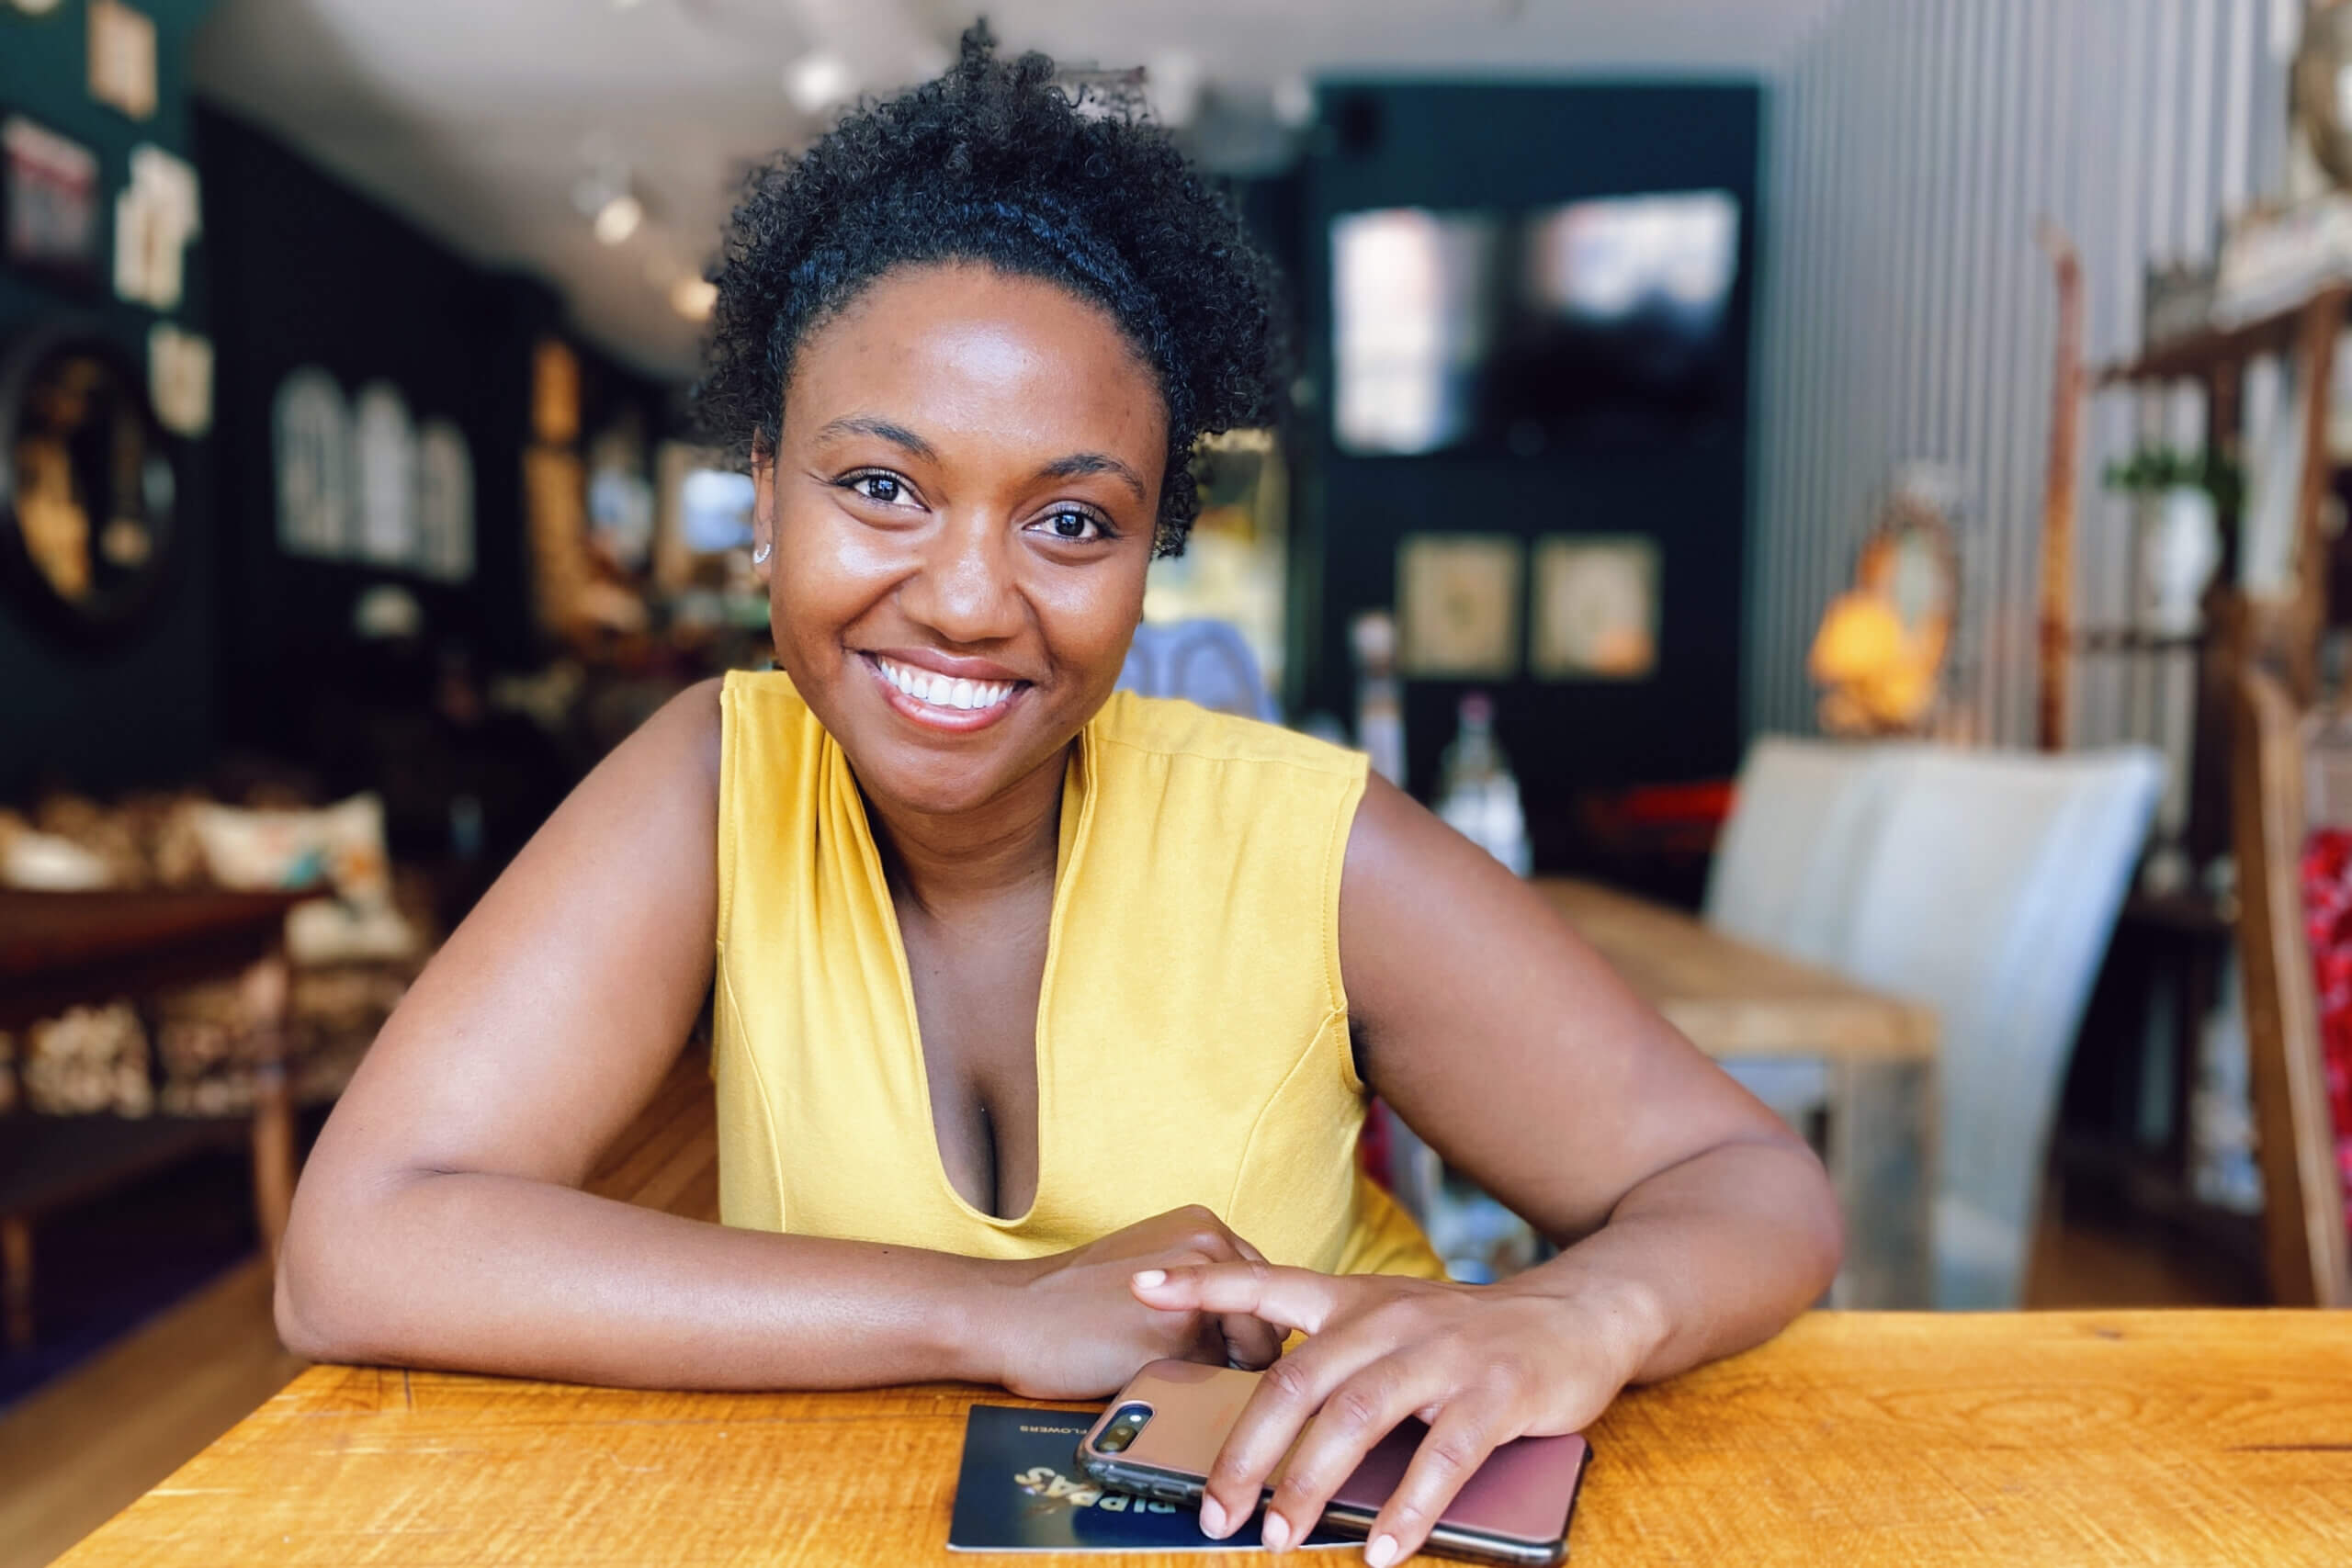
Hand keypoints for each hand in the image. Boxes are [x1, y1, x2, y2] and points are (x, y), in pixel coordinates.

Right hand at [983, 1206, 1283, 1399]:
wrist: (1010, 1314)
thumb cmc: (1072, 1302)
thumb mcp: (1150, 1270)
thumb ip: (1203, 1287)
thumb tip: (1256, 1338)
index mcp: (1204, 1224)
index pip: (1265, 1289)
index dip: (1246, 1326)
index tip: (1218, 1346)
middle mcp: (1210, 1244)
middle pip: (1271, 1319)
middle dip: (1243, 1350)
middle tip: (1190, 1363)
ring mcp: (1199, 1286)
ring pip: (1254, 1354)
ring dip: (1224, 1371)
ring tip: (1167, 1365)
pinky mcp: (1180, 1332)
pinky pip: (1217, 1378)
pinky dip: (1196, 1388)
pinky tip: (1149, 1373)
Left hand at [1129, 1263, 1656, 1563]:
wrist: (1578, 1314)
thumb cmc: (1468, 1335)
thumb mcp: (1393, 1325)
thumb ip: (1333, 1362)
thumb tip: (1266, 1435)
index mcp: (1354, 1302)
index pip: (1265, 1283)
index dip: (1202, 1284)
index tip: (1142, 1283)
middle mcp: (1388, 1321)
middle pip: (1297, 1382)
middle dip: (1247, 1453)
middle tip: (1216, 1512)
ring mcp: (1442, 1356)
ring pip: (1357, 1419)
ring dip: (1310, 1486)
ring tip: (1281, 1538)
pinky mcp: (1494, 1394)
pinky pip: (1442, 1458)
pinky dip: (1407, 1510)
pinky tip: (1381, 1550)